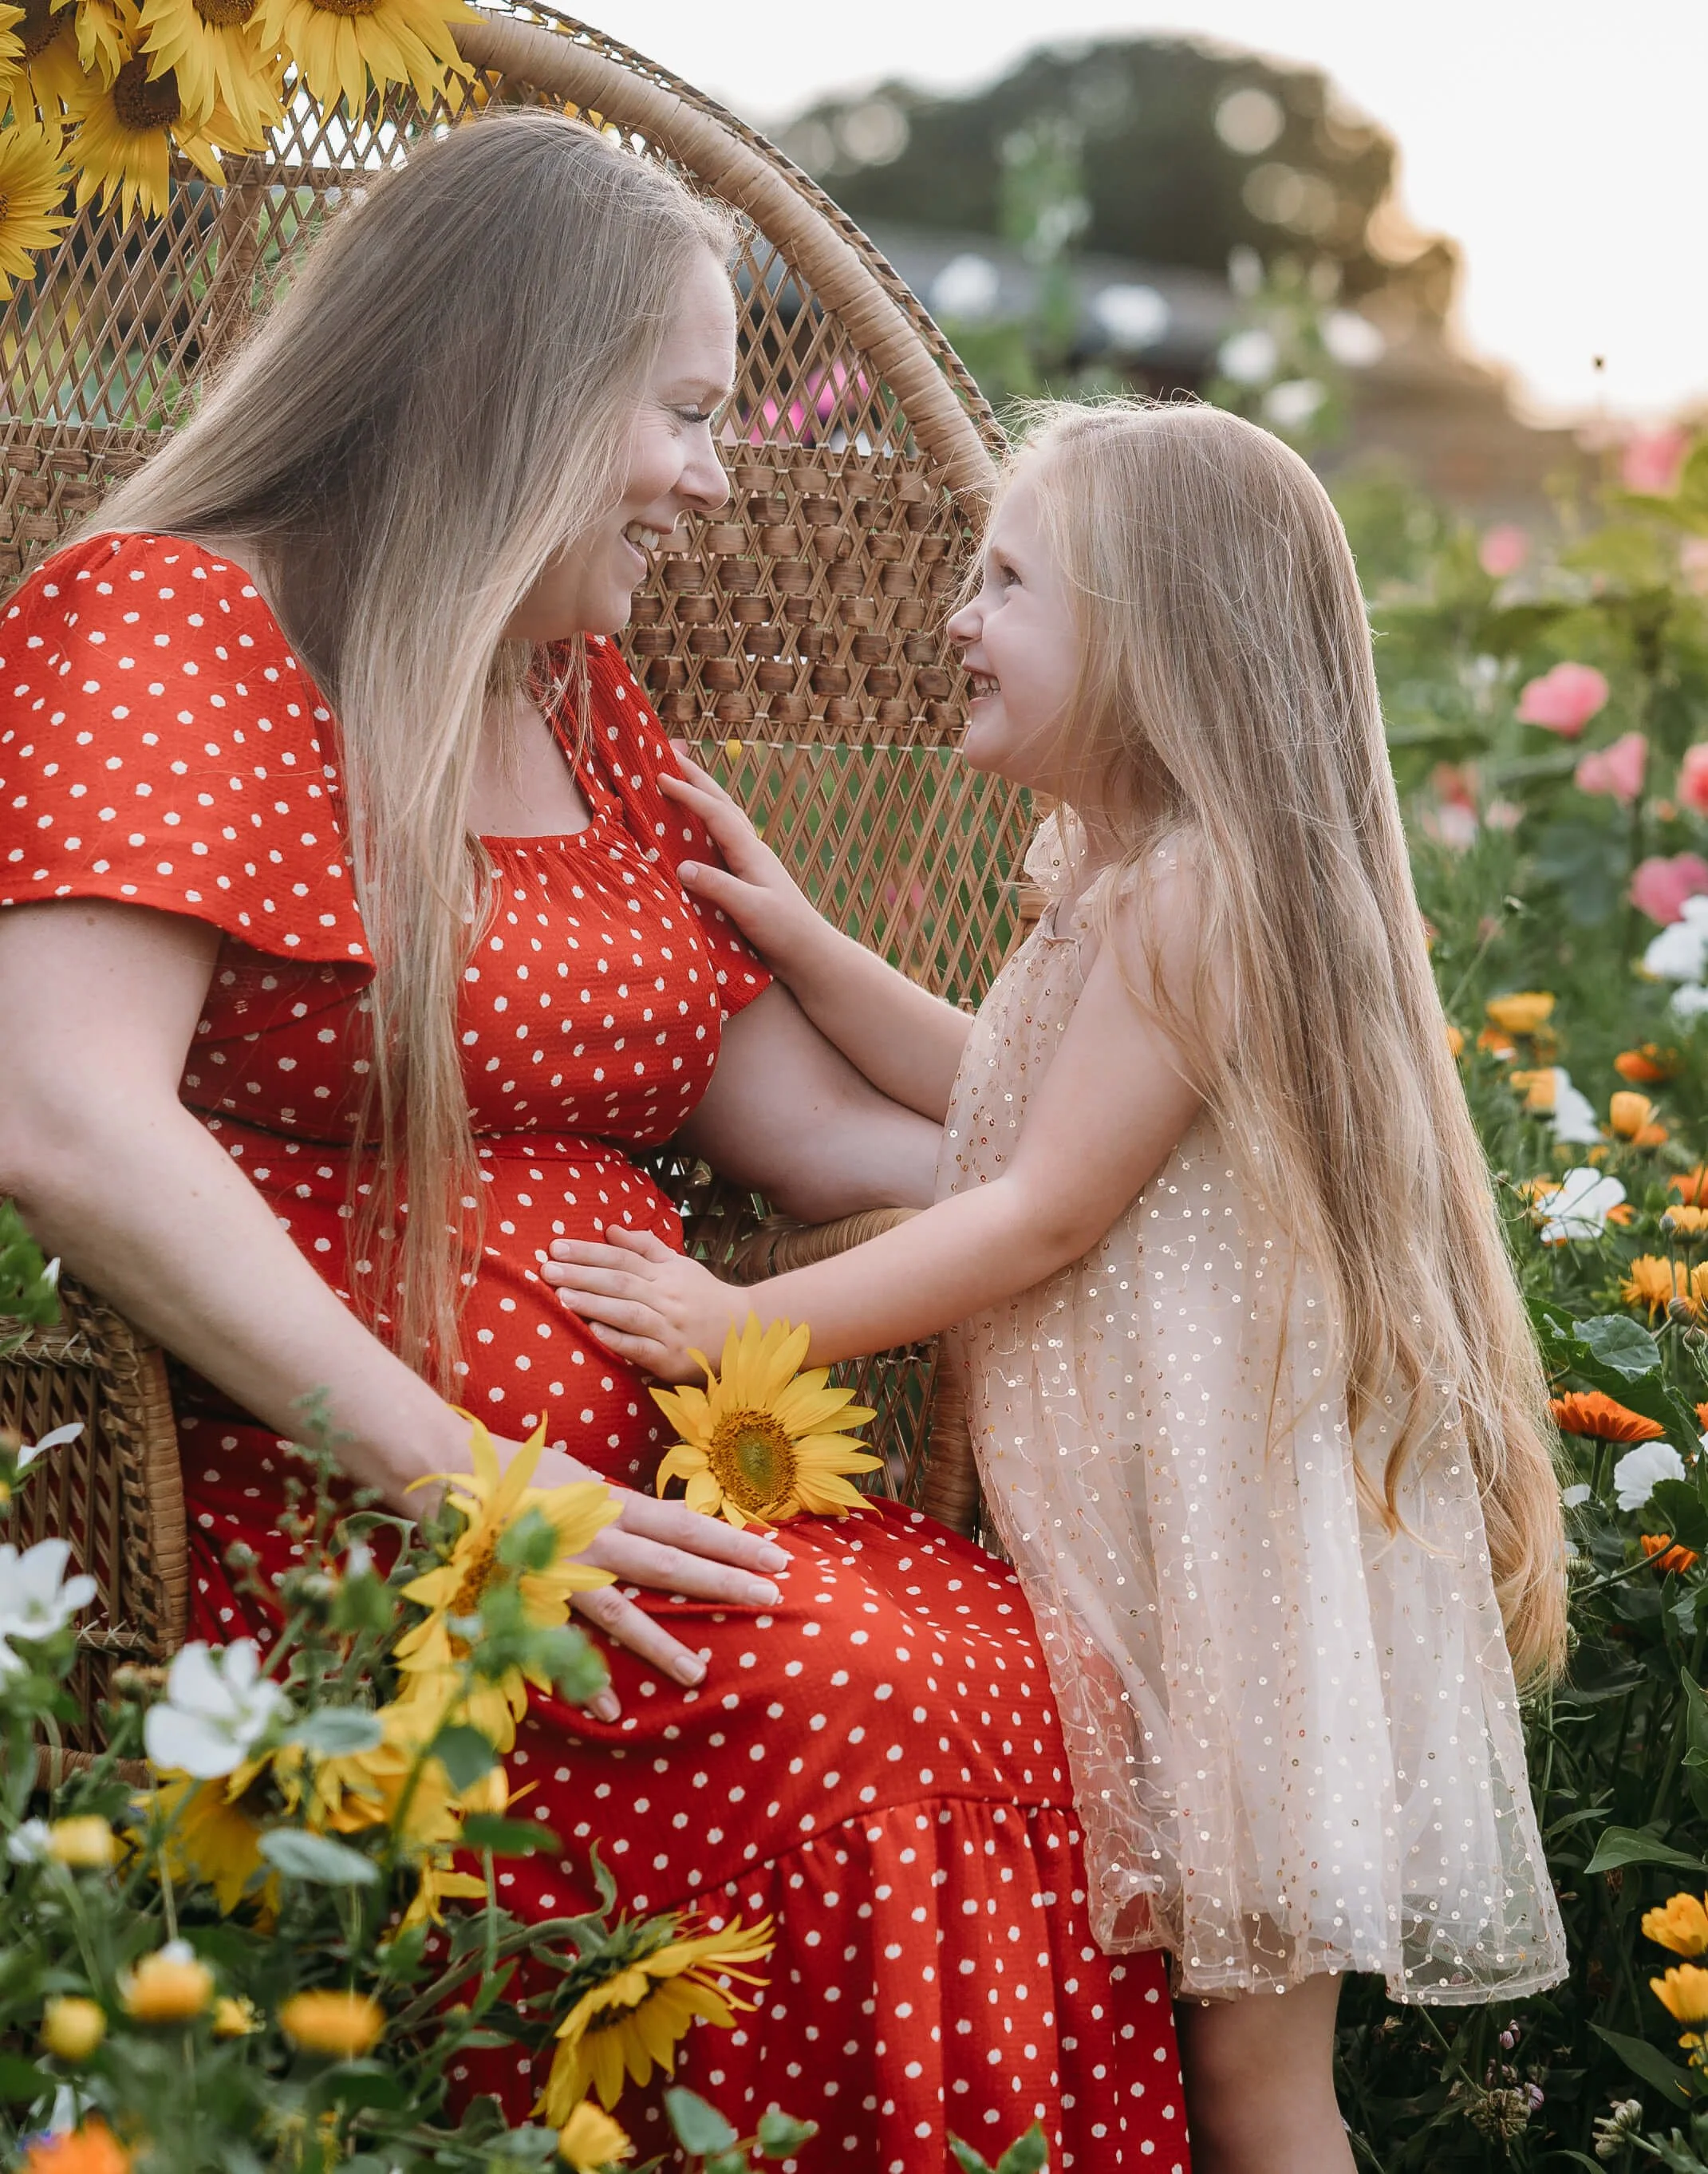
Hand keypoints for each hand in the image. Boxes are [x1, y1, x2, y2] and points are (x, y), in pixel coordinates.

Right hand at [526, 1434, 790, 1721]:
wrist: (443, 1464)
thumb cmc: (511, 1469)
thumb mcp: (574, 1477)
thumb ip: (610, 1505)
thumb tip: (643, 1517)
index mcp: (610, 1503)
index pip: (685, 1523)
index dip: (731, 1539)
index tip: (775, 1553)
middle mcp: (595, 1535)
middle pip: (670, 1563)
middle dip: (723, 1582)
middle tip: (772, 1598)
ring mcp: (561, 1568)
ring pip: (621, 1611)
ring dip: (662, 1645)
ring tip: (699, 1674)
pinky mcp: (527, 1595)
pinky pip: (560, 1644)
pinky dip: (581, 1677)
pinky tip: (607, 1708)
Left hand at [543, 1225, 740, 1383]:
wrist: (743, 1331)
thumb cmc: (703, 1297)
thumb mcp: (679, 1265)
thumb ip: (644, 1247)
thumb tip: (610, 1229)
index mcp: (665, 1274)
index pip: (621, 1259)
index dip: (589, 1252)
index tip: (557, 1246)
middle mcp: (666, 1298)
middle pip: (620, 1283)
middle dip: (581, 1275)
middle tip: (547, 1269)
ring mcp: (669, 1328)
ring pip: (628, 1313)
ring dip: (593, 1304)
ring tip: (561, 1297)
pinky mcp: (670, 1358)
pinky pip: (641, 1347)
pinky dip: (617, 1339)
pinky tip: (593, 1331)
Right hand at [662, 748, 823, 973]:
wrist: (810, 954)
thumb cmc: (785, 932)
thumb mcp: (750, 910)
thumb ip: (718, 887)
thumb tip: (682, 866)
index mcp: (751, 851)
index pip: (715, 813)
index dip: (688, 794)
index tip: (660, 777)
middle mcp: (751, 849)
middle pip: (721, 803)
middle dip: (695, 778)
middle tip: (669, 754)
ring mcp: (750, 862)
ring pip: (723, 818)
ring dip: (702, 796)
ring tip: (680, 781)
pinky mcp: (747, 878)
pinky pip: (721, 840)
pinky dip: (706, 824)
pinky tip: (697, 829)